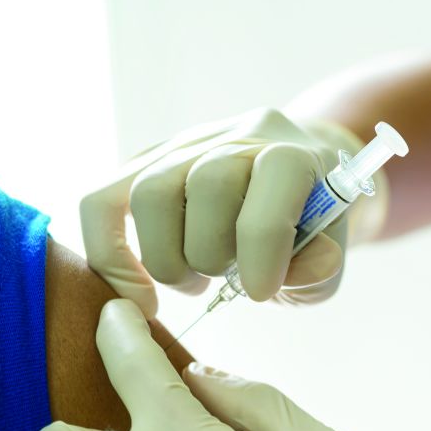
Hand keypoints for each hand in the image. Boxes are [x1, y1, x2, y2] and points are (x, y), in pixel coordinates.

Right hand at [81, 109, 379, 317]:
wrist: (287, 181)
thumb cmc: (308, 226)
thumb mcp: (329, 252)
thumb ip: (317, 268)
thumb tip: (284, 276)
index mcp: (293, 152)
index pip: (275, 176)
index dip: (264, 243)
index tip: (261, 293)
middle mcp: (236, 137)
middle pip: (207, 185)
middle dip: (211, 253)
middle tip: (223, 283)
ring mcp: (184, 146)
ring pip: (150, 192)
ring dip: (166, 258)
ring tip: (192, 283)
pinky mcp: (144, 165)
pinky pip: (101, 200)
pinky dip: (108, 251)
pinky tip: (134, 289)